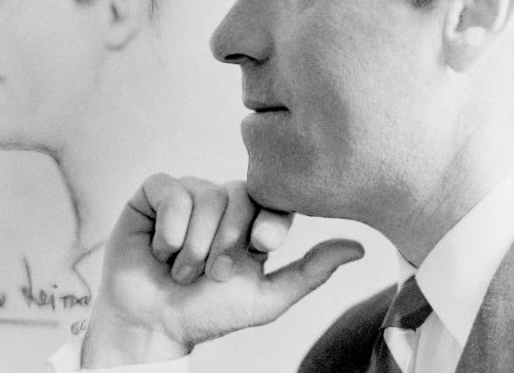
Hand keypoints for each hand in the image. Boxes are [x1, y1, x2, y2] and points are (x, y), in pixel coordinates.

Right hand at [82, 174, 363, 366]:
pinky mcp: (157, 192)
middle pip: (237, 195)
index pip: (271, 199)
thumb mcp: (265, 298)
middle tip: (211, 274)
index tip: (259, 247)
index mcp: (251, 219)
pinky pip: (171, 191)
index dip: (265, 221)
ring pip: (204, 196)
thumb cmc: (208, 311)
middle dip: (224, 243)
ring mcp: (190, 192)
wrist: (154, 322)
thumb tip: (359, 247)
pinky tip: (162, 249)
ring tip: (182, 269)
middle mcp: (222, 200)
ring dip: (193, 245)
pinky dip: (169, 228)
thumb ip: (310, 272)